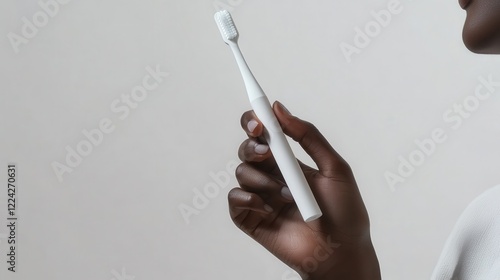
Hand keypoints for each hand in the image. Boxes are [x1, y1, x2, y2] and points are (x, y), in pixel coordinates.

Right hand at [228, 101, 380, 279]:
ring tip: (287, 196)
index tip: (259, 119)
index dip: (256, 121)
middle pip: (247, 148)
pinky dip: (246, 198)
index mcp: (289, 161)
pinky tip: (266, 208)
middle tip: (265, 151)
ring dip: (262, 179)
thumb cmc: (345, 212)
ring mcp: (260, 197)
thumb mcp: (335, 167)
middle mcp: (272, 176)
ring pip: (242, 172)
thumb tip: (279, 108)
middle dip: (251, 145)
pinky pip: (234, 199)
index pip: (265, 133)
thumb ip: (308, 136)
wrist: (341, 253)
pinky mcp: (250, 218)